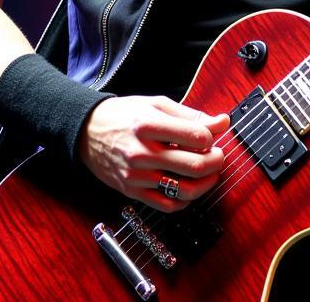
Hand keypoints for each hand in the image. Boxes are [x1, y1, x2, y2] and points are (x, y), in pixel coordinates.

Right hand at [76, 95, 230, 210]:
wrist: (87, 132)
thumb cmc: (124, 114)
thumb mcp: (157, 105)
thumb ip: (191, 115)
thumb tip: (222, 122)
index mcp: (149, 124)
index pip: (196, 136)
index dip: (212, 137)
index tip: (212, 135)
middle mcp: (142, 152)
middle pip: (195, 166)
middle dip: (216, 161)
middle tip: (218, 155)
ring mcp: (137, 175)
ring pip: (184, 190)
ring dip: (206, 183)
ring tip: (210, 173)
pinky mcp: (132, 192)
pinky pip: (166, 205)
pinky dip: (185, 200)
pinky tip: (189, 187)